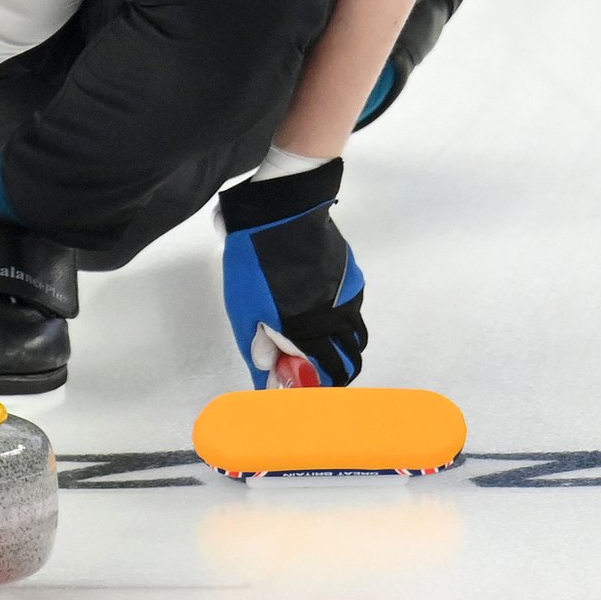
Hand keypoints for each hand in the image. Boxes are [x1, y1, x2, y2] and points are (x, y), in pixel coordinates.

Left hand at [218, 158, 366, 387]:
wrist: (282, 211)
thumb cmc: (255, 263)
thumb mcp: (246, 309)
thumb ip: (260, 346)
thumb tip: (269, 376)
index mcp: (309, 333)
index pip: (326, 378)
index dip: (314, 390)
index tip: (298, 390)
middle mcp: (337, 320)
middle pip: (348, 363)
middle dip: (331, 375)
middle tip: (308, 373)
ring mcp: (348, 298)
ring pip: (355, 338)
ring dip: (341, 351)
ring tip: (318, 347)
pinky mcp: (352, 278)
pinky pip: (354, 312)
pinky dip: (344, 324)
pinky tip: (323, 316)